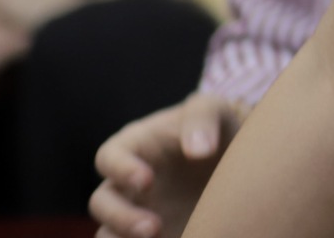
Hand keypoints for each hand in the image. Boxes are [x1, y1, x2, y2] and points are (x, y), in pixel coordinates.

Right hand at [89, 93, 244, 237]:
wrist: (233, 160)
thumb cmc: (215, 128)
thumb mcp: (212, 109)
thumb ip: (202, 118)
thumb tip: (199, 151)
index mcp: (132, 146)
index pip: (108, 158)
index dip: (121, 170)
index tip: (147, 180)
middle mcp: (126, 183)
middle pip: (101, 203)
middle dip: (120, 217)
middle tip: (153, 228)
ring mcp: (135, 211)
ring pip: (107, 233)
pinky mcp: (150, 234)